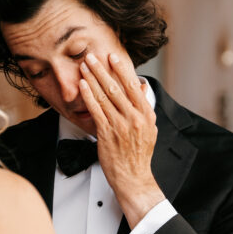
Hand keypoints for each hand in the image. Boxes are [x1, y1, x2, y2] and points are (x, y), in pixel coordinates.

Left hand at [79, 52, 164, 226]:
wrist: (134, 177)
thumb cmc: (139, 155)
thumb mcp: (150, 129)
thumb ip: (144, 108)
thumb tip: (140, 89)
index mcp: (146, 114)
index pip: (133, 86)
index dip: (121, 69)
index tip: (113, 57)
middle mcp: (134, 117)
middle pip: (116, 87)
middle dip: (102, 69)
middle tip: (92, 56)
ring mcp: (120, 125)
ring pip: (104, 96)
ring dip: (92, 78)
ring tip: (84, 66)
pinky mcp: (107, 133)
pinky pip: (96, 110)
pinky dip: (88, 95)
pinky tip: (82, 85)